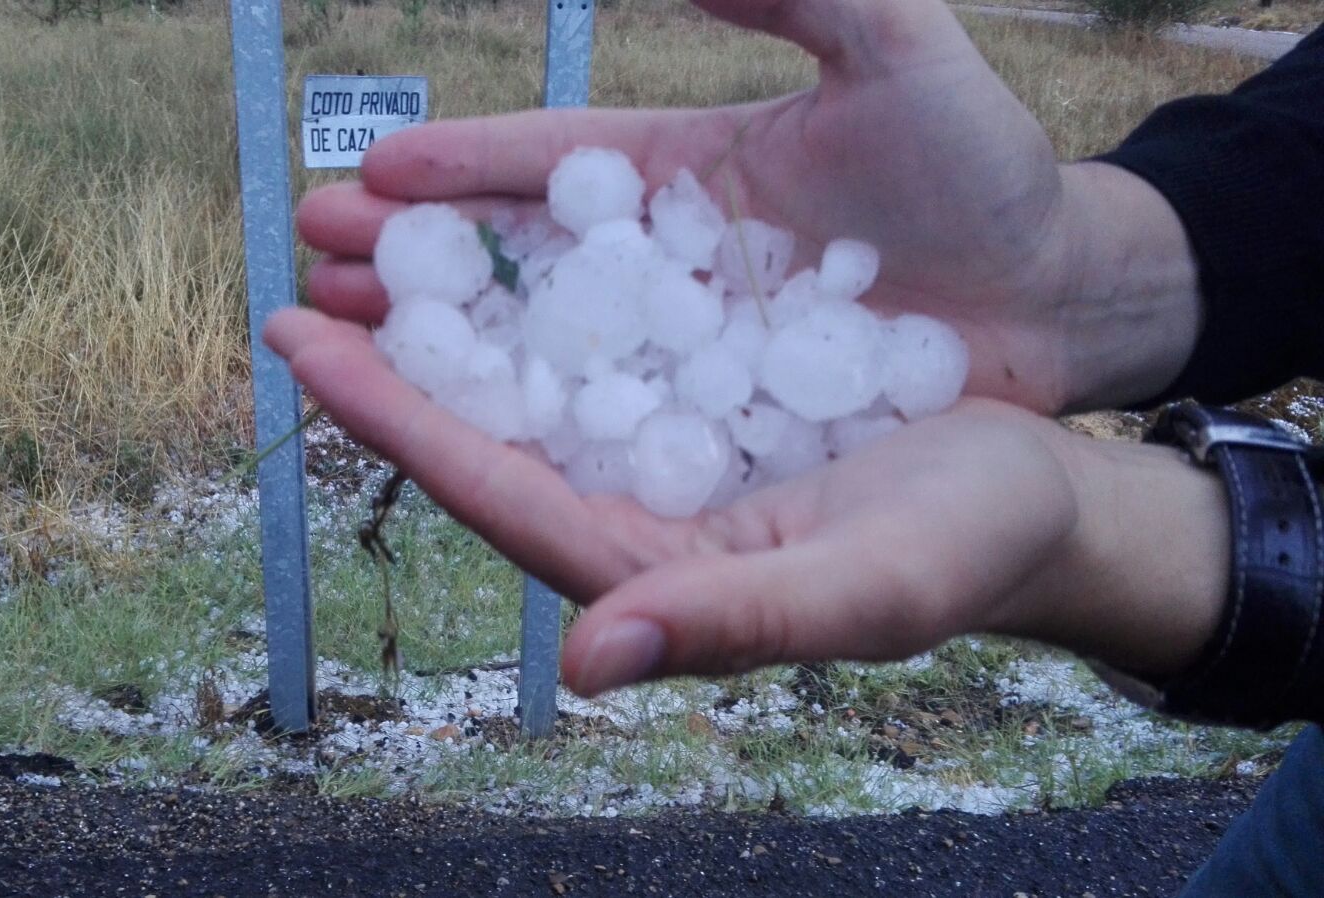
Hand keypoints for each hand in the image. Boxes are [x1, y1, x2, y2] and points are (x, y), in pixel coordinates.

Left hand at [265, 308, 1227, 694]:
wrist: (1039, 497)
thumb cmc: (967, 554)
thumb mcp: (865, 592)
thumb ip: (729, 626)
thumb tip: (585, 662)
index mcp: (648, 569)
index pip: (493, 490)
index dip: (393, 419)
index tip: (303, 341)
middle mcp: (632, 507)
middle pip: (486, 423)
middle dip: (393, 345)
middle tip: (305, 257)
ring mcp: (663, 446)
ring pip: (531, 367)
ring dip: (452, 300)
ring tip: (372, 224)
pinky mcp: (699, 395)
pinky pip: (601, 329)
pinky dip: (544, 277)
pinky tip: (500, 224)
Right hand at [298, 0, 1201, 413]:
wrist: (1061, 301)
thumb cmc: (986, 174)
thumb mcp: (892, 51)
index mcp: (679, 169)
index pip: (548, 163)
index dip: (463, 167)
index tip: (371, 176)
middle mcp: (659, 262)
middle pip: (514, 259)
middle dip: (414, 262)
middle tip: (314, 267)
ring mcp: (681, 348)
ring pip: (536, 345)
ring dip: (439, 346)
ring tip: (343, 342)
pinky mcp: (709, 424)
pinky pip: (603, 424)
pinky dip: (524, 425)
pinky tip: (449, 430)